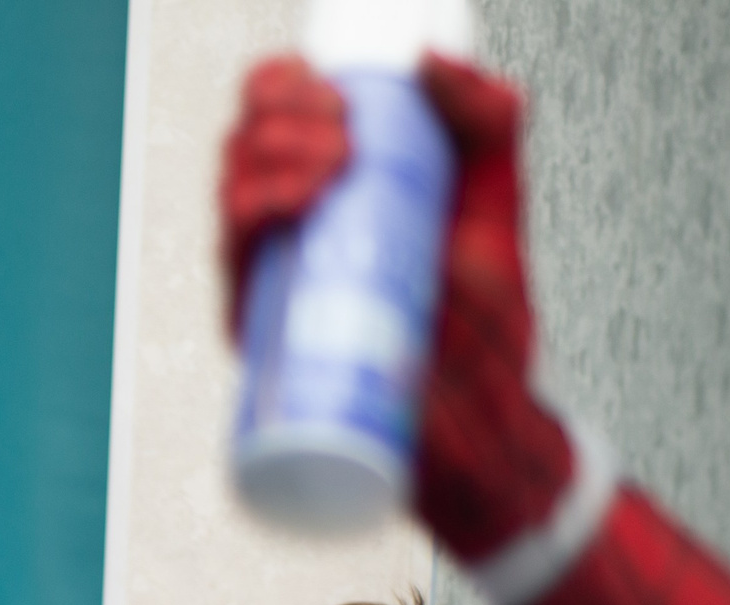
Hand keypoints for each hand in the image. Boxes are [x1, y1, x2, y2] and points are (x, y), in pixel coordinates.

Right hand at [216, 53, 574, 561]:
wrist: (484, 420)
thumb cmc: (485, 326)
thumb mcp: (498, 201)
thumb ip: (487, 119)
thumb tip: (428, 59)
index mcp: (329, 190)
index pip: (273, 117)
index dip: (286, 87)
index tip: (339, 95)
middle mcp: (289, 234)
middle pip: (244, 146)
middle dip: (284, 120)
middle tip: (344, 139)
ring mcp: (273, 284)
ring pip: (232, 196)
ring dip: (269, 161)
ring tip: (329, 171)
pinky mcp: (265, 335)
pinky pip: (233, 268)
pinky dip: (251, 221)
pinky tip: (290, 205)